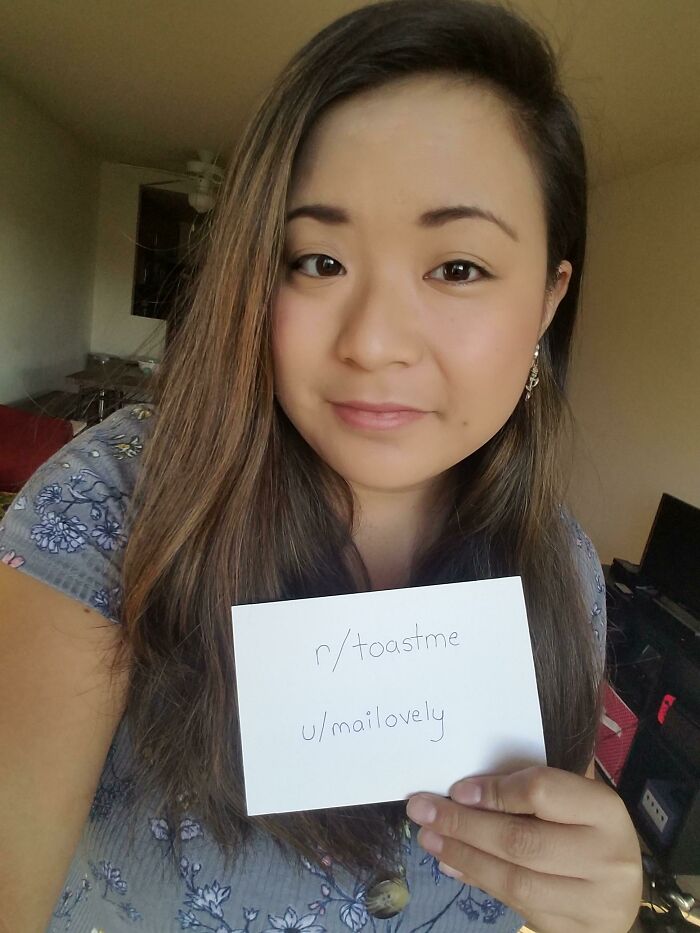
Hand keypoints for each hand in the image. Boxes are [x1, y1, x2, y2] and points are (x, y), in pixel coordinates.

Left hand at [406, 765, 642, 932]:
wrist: (620, 887)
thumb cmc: (585, 826)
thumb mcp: (569, 796)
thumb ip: (525, 790)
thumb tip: (460, 795)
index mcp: (605, 810)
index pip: (541, 792)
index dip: (493, 791)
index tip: (455, 789)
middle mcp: (606, 858)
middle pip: (521, 841)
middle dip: (463, 826)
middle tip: (422, 811)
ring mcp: (594, 903)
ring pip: (515, 881)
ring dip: (462, 857)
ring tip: (429, 840)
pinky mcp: (576, 932)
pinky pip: (516, 906)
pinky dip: (478, 882)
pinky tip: (452, 866)